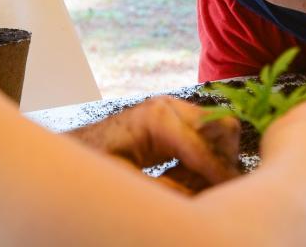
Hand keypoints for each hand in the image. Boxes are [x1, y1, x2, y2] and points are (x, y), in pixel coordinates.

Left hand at [67, 95, 240, 192]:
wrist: (72, 148)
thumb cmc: (91, 162)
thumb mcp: (125, 181)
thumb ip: (165, 189)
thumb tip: (198, 199)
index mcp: (157, 118)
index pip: (203, 148)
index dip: (219, 174)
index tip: (233, 195)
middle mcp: (169, 107)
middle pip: (221, 127)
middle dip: (223, 160)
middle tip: (211, 189)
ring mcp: (171, 110)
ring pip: (217, 131)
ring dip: (212, 161)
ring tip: (189, 186)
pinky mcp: (172, 119)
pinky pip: (203, 137)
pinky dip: (200, 160)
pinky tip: (181, 179)